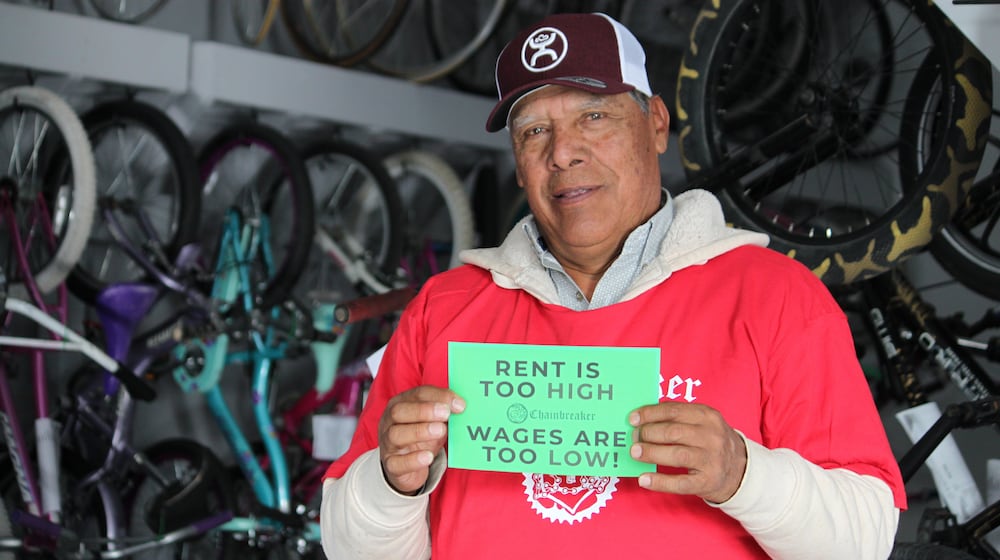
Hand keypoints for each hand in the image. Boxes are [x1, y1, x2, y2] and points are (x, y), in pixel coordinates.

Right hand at [378, 385, 464, 494]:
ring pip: (396, 435)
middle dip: (423, 410)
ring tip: (440, 431)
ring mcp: (388, 444)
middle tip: (446, 413)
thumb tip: (461, 406)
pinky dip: (413, 460)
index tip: (459, 404)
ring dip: (419, 431)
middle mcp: (389, 422)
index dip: (438, 396)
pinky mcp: (391, 465)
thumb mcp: (433, 422)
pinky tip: (428, 457)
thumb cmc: (421, 438)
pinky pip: (397, 463)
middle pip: (399, 411)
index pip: (417, 394)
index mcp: (400, 404)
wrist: (407, 468)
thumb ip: (444, 412)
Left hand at [629, 402, 746, 503]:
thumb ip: (678, 417)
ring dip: (651, 453)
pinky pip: (680, 483)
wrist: (740, 470)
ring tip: (635, 452)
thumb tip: (643, 418)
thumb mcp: (703, 423)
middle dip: (648, 434)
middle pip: (673, 432)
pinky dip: (660, 482)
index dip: (650, 414)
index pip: (674, 411)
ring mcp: (711, 460)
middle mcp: (712, 437)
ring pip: (677, 455)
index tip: (633, 419)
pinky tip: (644, 479)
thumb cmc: (712, 442)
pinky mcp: (707, 482)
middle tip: (634, 438)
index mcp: (708, 416)